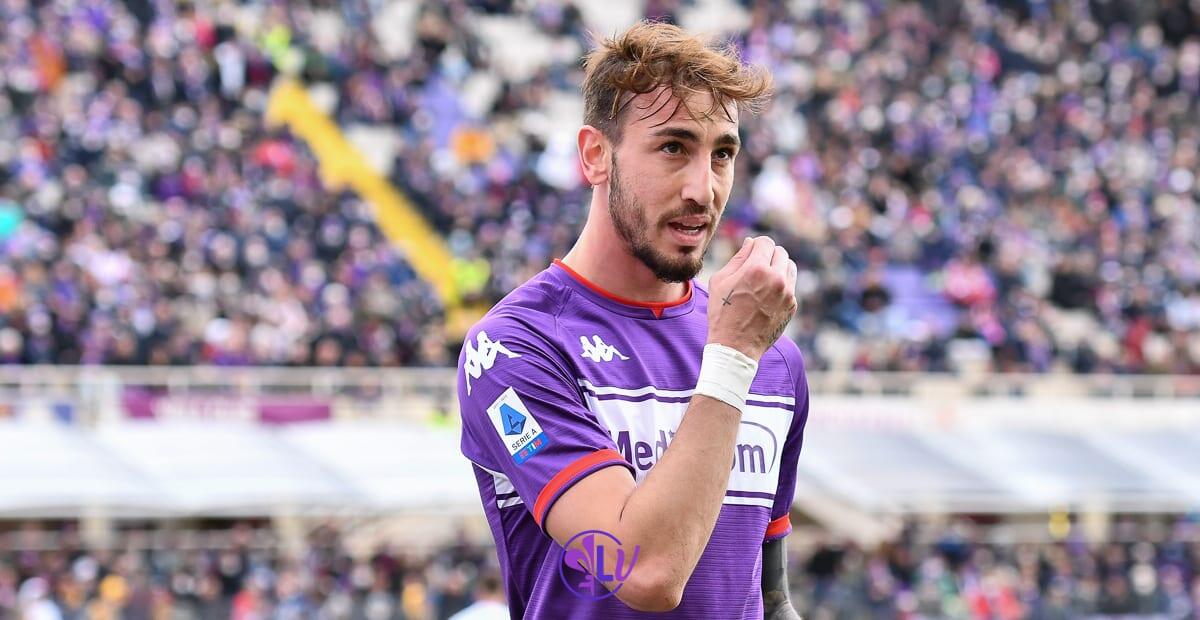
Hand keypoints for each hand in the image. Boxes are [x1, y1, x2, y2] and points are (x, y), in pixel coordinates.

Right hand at [706, 236, 797, 360]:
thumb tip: (751, 242)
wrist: (735, 346)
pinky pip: (791, 285)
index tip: (752, 252)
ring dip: (778, 267)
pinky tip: (766, 296)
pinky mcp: (792, 305)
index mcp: (756, 269)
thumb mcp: (721, 281)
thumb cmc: (722, 312)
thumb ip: (738, 258)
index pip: (766, 242)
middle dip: (768, 255)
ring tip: (764, 278)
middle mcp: (776, 278)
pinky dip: (781, 285)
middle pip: (780, 252)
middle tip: (756, 266)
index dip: (757, 245)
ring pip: (789, 266)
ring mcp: (787, 293)